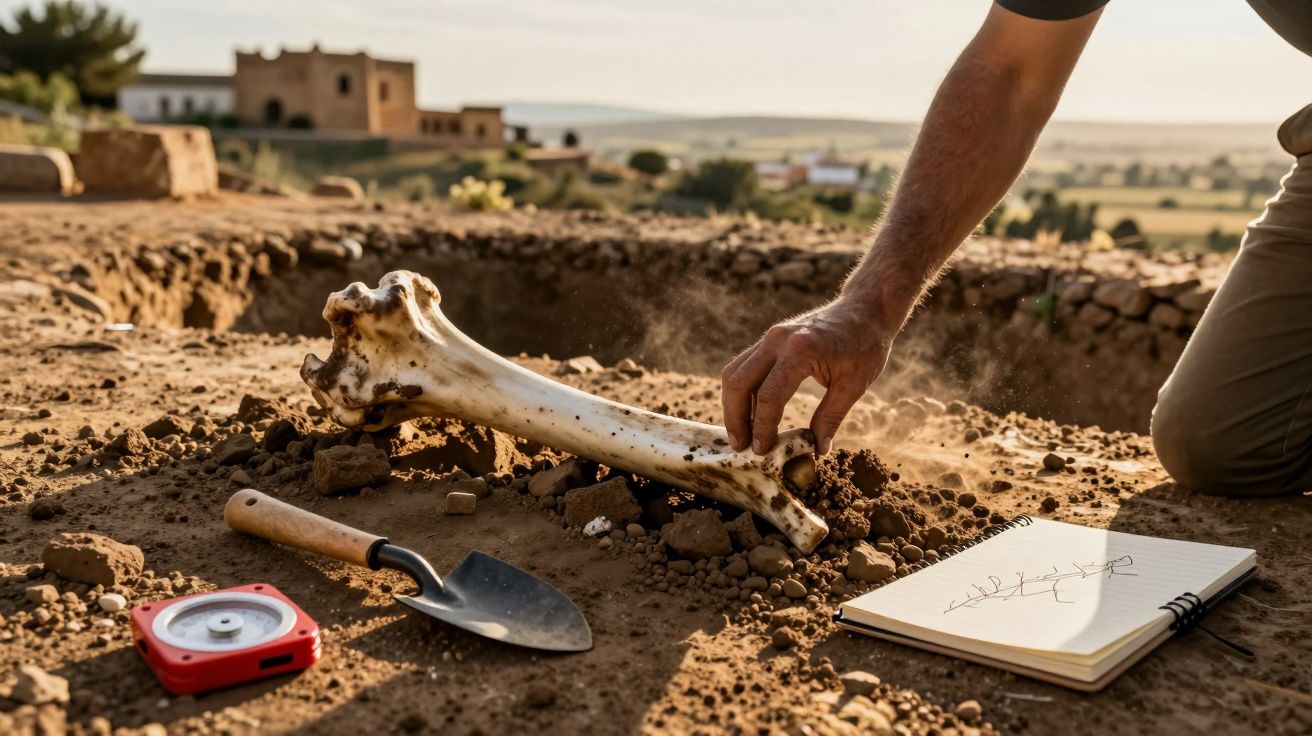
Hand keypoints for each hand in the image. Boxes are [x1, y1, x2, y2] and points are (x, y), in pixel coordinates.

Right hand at [721, 296, 893, 455]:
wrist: (865, 308)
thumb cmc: (866, 345)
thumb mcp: (855, 384)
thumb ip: (831, 417)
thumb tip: (817, 450)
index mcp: (800, 351)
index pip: (769, 396)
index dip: (762, 427)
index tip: (762, 451)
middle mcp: (778, 340)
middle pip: (739, 383)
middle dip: (736, 419)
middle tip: (742, 447)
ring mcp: (770, 336)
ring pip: (734, 373)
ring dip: (732, 405)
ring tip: (741, 434)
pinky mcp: (769, 338)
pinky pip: (744, 366)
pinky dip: (741, 391)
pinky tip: (748, 413)